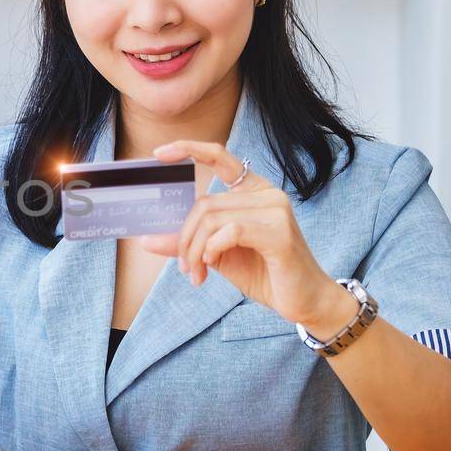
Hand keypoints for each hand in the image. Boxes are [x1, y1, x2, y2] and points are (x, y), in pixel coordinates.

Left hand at [138, 140, 352, 333]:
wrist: (304, 301)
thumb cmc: (264, 273)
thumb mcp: (217, 255)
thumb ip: (187, 243)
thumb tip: (146, 240)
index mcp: (254, 191)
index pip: (220, 157)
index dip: (189, 149)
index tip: (159, 154)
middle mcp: (267, 194)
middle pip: (205, 204)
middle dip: (185, 239)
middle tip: (185, 267)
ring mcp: (276, 210)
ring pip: (212, 219)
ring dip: (195, 250)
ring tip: (197, 273)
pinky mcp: (279, 232)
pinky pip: (230, 231)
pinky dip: (212, 249)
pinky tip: (213, 266)